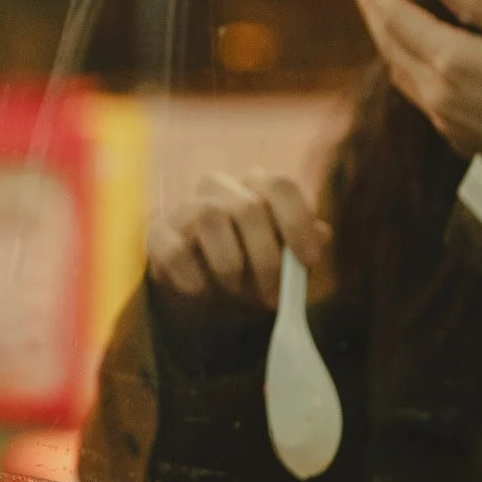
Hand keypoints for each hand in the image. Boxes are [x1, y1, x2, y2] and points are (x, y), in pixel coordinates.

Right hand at [147, 170, 330, 308]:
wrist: (197, 287)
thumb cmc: (246, 268)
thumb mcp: (280, 261)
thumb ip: (300, 247)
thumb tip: (323, 233)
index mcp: (255, 187)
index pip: (280, 184)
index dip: (297, 220)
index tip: (307, 261)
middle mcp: (219, 187)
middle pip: (249, 207)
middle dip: (266, 259)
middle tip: (273, 297)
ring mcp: (185, 207)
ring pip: (211, 216)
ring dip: (230, 264)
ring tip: (235, 290)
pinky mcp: (157, 233)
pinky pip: (175, 250)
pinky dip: (193, 277)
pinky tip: (202, 291)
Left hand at [351, 0, 481, 156]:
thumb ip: (477, 3)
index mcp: (451, 60)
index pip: (398, 18)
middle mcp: (435, 91)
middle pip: (389, 43)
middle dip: (372, 10)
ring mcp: (442, 117)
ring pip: (398, 70)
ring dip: (383, 37)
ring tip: (378, 11)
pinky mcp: (453, 135)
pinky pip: (414, 91)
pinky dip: (402, 62)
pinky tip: (409, 52)